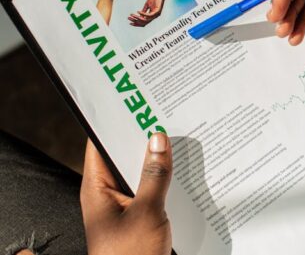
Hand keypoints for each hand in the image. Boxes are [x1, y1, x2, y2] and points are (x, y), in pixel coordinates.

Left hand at [81, 133, 172, 254]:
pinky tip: (184, 175)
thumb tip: (158, 141)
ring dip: (158, 164)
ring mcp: (124, 206)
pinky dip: (165, 183)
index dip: (117, 125)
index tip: (138, 109)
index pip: (100, 145)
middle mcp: (107, 194)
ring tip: (179, 144)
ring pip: (140, 175)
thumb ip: (153, 176)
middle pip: (124, 158)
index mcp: (97, 189)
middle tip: (166, 122)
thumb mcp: (146, 212)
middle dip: (144, 141)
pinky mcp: (139, 218)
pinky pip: (151, 192)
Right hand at [129, 0, 177, 26]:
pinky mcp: (157, 11)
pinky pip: (149, 15)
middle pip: (144, 23)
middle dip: (135, 21)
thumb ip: (144, 10)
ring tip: (131, 15)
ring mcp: (156, 14)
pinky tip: (137, 11)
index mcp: (152, 15)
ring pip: (146, 20)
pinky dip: (143, 14)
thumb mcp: (147, 5)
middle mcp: (154, 16)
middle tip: (128, 18)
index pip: (144, 22)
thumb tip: (139, 15)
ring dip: (138, 18)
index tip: (130, 22)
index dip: (137, 23)